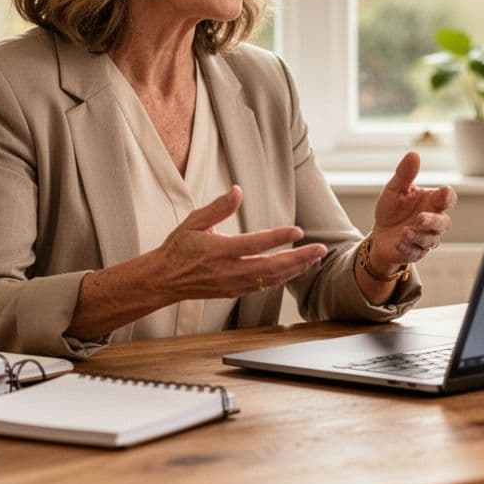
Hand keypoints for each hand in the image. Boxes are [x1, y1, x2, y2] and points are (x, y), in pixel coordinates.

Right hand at [154, 186, 326, 299]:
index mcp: (218, 250)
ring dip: (295, 270)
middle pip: (270, 267)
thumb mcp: (194, 222)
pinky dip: (281, 278)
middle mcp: (227, 271)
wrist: (163, 279)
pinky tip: (294, 270)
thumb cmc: (179, 247)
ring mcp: (232, 284)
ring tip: (313, 259)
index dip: (277, 238)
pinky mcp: (234, 292)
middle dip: (299, 259)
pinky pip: (263, 286)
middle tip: (320, 249)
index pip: (254, 244)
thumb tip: (238, 191)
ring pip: (270, 279)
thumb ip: (218, 208)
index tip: (297, 231)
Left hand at [369, 152, 456, 272]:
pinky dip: (408, 246)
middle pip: (443, 223)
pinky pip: (416, 252)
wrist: (379, 235)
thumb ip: (404, 174)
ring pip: (431, 240)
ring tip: (405, 231)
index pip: (448, 198)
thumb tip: (413, 154)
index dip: (447, 196)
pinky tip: (399, 241)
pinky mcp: (416, 252)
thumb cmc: (392, 210)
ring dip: (418, 235)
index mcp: (431, 202)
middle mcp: (433, 221)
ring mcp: (426, 238)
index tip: (443, 192)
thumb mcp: (394, 190)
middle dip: (433, 221)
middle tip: (420, 217)